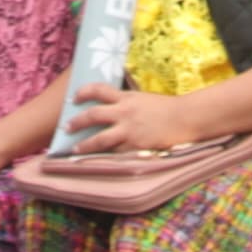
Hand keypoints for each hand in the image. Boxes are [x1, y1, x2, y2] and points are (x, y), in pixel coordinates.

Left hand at [62, 82, 199, 154]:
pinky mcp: (135, 146)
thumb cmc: (166, 108)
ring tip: (74, 150)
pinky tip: (98, 162)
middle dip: (76, 122)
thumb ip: (127, 102)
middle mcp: (124, 112)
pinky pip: (116, 153)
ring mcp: (129, 130)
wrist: (185, 117)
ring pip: (99, 139)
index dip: (83, 92)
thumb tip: (113, 105)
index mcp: (126, 98)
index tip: (73, 98)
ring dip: (84, 145)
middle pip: (93, 115)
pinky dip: (106, 157)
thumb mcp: (143, 99)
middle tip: (66, 127)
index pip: (99, 89)